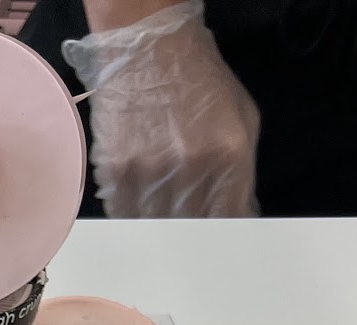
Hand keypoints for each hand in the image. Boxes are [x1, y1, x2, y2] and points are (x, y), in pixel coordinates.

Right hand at [64, 1, 259, 218]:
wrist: (149, 46)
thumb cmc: (200, 79)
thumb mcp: (242, 117)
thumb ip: (241, 170)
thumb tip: (236, 215)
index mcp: (228, 155)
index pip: (229, 221)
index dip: (224, 239)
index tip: (219, 247)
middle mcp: (189, 168)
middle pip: (191, 230)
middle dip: (192, 235)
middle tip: (189, 234)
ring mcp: (148, 172)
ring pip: (154, 227)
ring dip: (159, 226)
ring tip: (160, 213)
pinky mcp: (115, 170)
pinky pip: (123, 212)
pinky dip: (131, 212)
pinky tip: (138, 197)